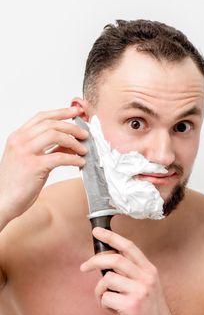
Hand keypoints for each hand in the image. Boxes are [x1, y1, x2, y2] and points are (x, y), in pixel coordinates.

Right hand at [0, 106, 87, 221]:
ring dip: (73, 141)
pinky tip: (80, 162)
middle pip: (51, 124)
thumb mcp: (30, 160)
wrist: (2, 202)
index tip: (75, 112)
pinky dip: (73, 159)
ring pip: (55, 135)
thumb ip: (48, 149)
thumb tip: (70, 144)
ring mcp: (25, 153)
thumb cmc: (16, 183)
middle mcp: (20, 141)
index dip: (61, 112)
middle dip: (71, 127)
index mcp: (18, 137)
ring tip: (84, 149)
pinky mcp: (33, 167)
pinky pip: (59, 157)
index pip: (41, 117)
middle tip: (84, 134)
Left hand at [80, 227, 176, 314]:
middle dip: (95, 260)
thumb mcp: (146, 284)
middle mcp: (146, 277)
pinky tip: (113, 309)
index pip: (128, 246)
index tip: (97, 231)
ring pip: (107, 279)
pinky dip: (104, 304)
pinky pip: (106, 297)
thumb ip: (131, 270)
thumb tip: (107, 258)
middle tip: (84, 266)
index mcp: (149, 270)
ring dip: (100, 290)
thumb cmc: (149, 308)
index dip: (112, 237)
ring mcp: (140, 291)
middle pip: (115, 259)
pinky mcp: (131, 306)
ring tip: (106, 299)